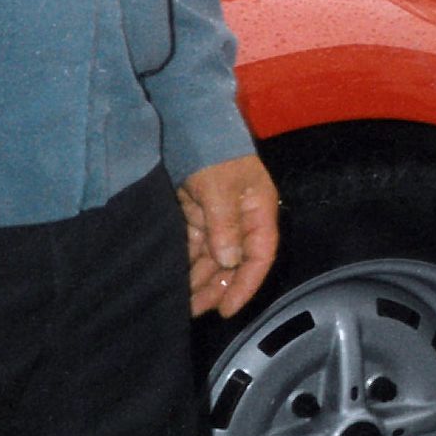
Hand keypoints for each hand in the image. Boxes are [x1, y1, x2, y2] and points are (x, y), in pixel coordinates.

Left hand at [178, 155, 278, 318]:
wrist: (191, 124)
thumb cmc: (214, 153)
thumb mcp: (220, 187)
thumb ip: (224, 226)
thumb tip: (229, 261)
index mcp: (258, 211)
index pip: (260, 255)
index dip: (246, 284)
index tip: (227, 309)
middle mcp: (242, 218)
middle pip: (236, 262)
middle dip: (218, 287)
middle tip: (196, 310)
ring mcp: (220, 217)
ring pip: (214, 257)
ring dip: (200, 279)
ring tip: (181, 302)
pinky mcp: (198, 214)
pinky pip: (196, 246)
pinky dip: (188, 263)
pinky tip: (175, 279)